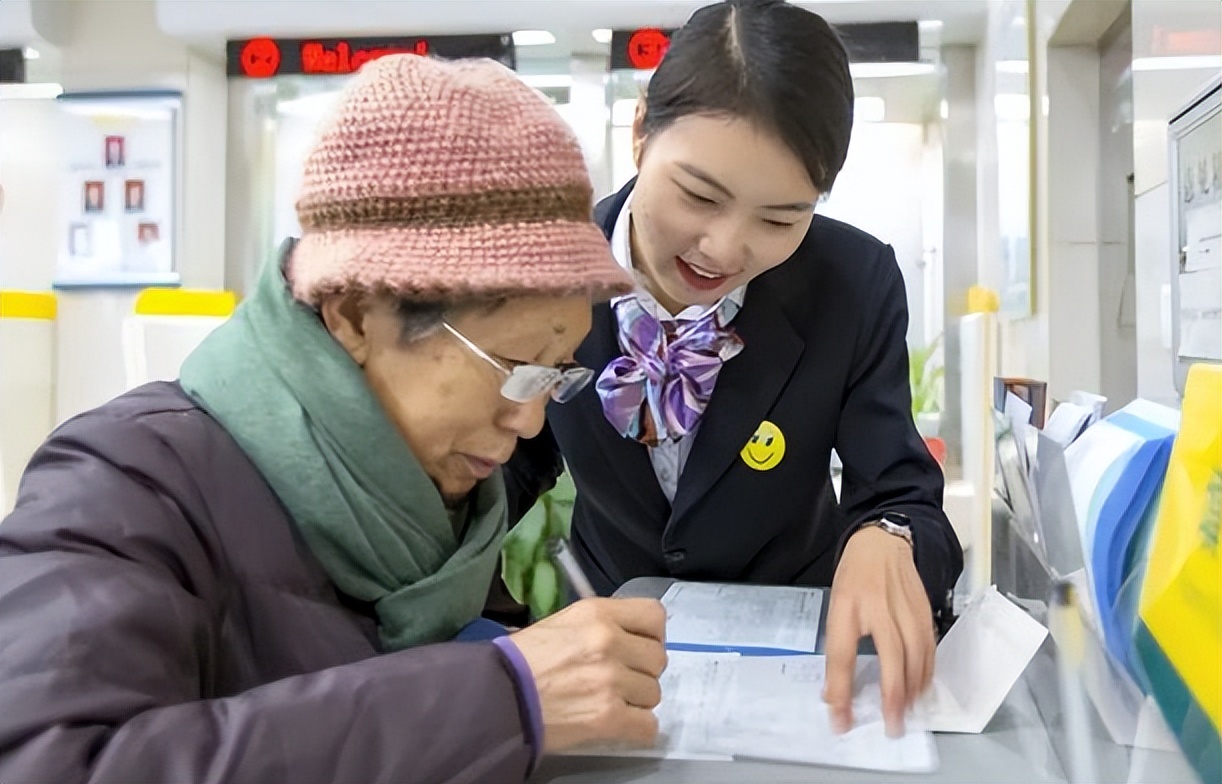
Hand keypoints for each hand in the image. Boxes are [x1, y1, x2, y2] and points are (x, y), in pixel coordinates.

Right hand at [509, 598, 667, 751]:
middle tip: (618, 678)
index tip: (641, 645)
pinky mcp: (608, 716)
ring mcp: (611, 680)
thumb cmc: (521, 661)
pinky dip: (636, 729)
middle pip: (658, 658)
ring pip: (653, 694)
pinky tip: (616, 722)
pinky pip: (648, 726)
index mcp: (597, 614)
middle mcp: (609, 642)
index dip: (652, 634)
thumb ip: (601, 625)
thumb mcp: (562, 623)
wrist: (496, 697)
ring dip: (636, 701)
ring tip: (607, 701)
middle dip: (641, 671)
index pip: (655, 615)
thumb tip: (630, 636)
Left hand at [822, 526, 933, 736]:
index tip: (840, 720)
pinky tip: (920, 688)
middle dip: (892, 698)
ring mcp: (907, 609)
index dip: (841, 691)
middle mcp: (880, 608)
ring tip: (905, 713)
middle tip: (890, 726)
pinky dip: (926, 673)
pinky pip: (930, 649)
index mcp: (848, 606)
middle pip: (892, 659)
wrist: (882, 543)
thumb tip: (834, 693)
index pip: (842, 656)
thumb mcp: (835, 608)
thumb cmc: (854, 577)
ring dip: (913, 691)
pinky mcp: (925, 612)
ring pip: (917, 657)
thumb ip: (837, 649)